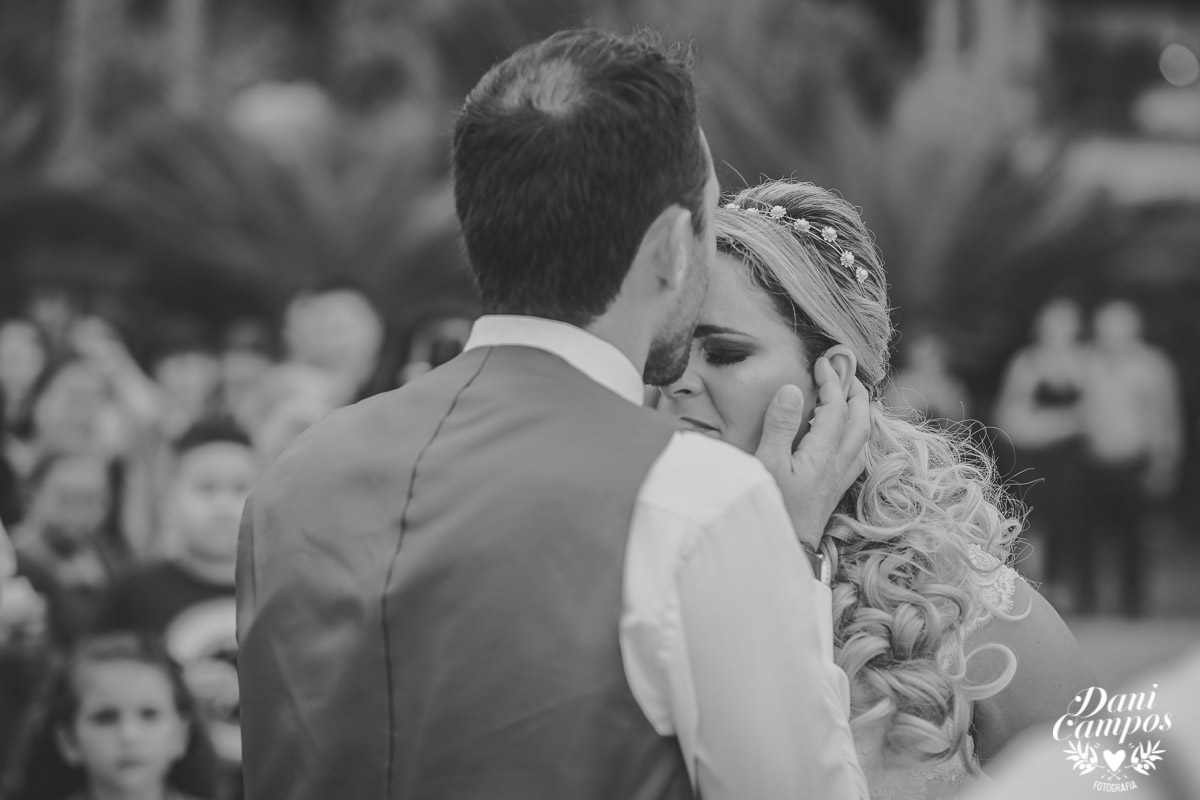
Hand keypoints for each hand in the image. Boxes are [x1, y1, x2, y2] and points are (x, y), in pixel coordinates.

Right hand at [755, 357, 870, 550]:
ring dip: (860, 412)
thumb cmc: (771, 508)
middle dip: (855, 392)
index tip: (822, 363)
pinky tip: (846, 438)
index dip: (831, 381)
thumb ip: (780, 426)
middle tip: (844, 373)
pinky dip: (855, 436)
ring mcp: (839, 479)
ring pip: (862, 438)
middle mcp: (838, 464)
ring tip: (850, 398)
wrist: (784, 550)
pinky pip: (856, 455)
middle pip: (860, 420)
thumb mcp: (767, 463)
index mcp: (823, 453)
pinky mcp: (834, 491)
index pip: (836, 407)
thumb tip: (793, 390)